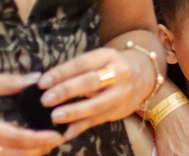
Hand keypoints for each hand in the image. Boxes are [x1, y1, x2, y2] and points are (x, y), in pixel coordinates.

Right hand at [0, 72, 64, 155]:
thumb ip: (10, 83)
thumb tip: (38, 79)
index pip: (16, 138)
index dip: (39, 139)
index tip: (58, 134)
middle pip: (16, 155)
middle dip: (41, 149)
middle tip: (61, 137)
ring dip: (30, 154)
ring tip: (50, 141)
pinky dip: (18, 154)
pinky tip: (31, 145)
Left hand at [35, 45, 154, 140]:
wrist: (146, 74)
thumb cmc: (112, 66)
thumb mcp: (100, 59)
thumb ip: (76, 70)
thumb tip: (45, 82)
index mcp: (109, 56)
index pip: (83, 64)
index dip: (62, 73)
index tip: (42, 83)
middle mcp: (118, 73)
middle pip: (91, 82)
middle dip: (67, 91)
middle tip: (46, 99)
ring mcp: (121, 93)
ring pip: (97, 104)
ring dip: (74, 112)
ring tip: (55, 117)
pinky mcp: (120, 110)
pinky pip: (98, 120)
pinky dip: (81, 126)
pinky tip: (66, 132)